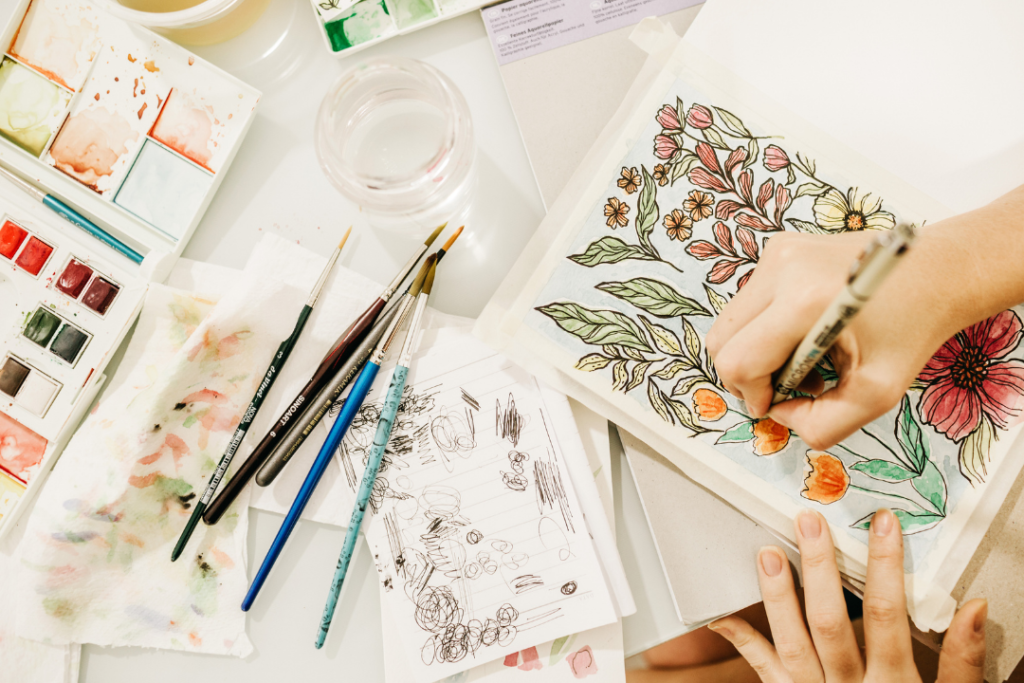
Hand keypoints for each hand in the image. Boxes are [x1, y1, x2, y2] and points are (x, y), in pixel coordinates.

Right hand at [706, 230, 967, 449]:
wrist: (941, 269)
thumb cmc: (915, 327)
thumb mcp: (876, 394)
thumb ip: (822, 424)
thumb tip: (780, 414)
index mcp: (804, 301)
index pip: (738, 360)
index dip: (751, 394)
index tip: (781, 403)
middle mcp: (782, 269)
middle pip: (721, 340)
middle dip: (747, 376)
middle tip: (789, 387)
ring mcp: (777, 253)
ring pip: (731, 322)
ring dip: (756, 353)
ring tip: (804, 362)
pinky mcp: (780, 248)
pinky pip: (749, 302)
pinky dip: (766, 329)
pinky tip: (806, 336)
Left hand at [708, 509, 987, 681]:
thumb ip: (962, 661)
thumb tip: (974, 608)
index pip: (888, 615)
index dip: (885, 566)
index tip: (882, 523)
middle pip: (830, 622)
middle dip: (819, 569)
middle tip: (808, 522)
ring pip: (791, 643)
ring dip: (777, 597)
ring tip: (766, 554)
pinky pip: (764, 671)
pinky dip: (741, 641)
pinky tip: (720, 615)